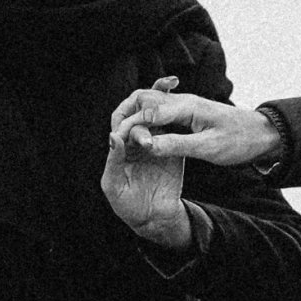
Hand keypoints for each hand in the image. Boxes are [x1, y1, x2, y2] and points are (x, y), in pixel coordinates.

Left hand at [102, 77, 191, 248]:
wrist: (154, 218)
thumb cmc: (127, 205)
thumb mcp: (115, 185)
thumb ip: (114, 161)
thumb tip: (114, 135)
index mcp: (122, 146)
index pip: (124, 120)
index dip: (131, 109)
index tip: (141, 99)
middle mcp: (138, 141)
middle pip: (143, 113)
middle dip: (150, 95)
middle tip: (166, 82)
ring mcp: (157, 143)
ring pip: (160, 117)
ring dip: (166, 99)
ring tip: (173, 82)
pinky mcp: (174, 149)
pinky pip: (176, 130)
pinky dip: (180, 115)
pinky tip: (186, 101)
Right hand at [108, 83, 282, 166]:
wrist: (263, 135)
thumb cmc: (239, 141)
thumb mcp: (208, 149)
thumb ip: (176, 145)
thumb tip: (147, 146)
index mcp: (186, 107)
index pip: (148, 112)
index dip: (130, 126)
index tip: (118, 142)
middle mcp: (183, 102)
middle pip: (142, 99)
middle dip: (125, 114)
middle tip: (113, 135)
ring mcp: (185, 106)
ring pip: (149, 104)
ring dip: (133, 117)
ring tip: (121, 135)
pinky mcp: (187, 114)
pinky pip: (159, 113)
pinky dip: (146, 120)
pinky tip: (141, 133)